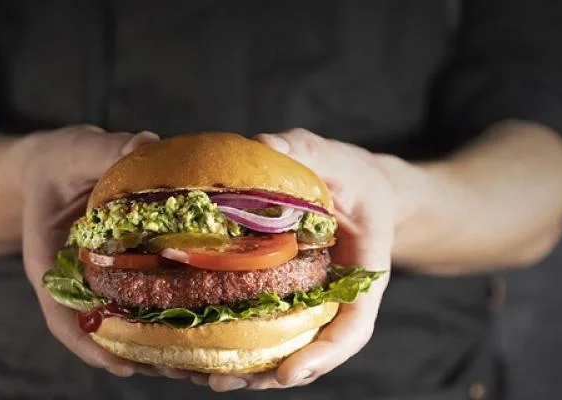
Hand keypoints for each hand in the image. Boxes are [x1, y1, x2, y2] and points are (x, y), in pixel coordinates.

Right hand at [18, 126, 188, 378]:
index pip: (63, 317)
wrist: (54, 168)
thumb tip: (146, 143)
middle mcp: (80, 283)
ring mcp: (106, 284)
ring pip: (131, 327)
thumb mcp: (74, 151)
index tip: (122, 365)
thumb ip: (104, 151)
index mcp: (53, 263)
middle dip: (143, 356)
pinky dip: (176, 319)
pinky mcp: (131, 276)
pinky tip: (211, 330)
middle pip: (106, 334)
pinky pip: (150, 304)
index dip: (90, 345)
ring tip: (205, 364)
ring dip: (165, 348)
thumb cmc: (58, 162)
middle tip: (183, 369)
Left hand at [194, 128, 392, 390]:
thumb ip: (306, 150)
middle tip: (225, 381)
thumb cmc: (354, 177)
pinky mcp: (287, 298)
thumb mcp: (336, 158)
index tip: (289, 373)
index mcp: (363, 273)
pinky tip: (199, 349)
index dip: (323, 355)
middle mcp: (337, 298)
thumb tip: (264, 143)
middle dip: (270, 374)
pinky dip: (237, 344)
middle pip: (311, 351)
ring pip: (285, 349)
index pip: (353, 326)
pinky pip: (267, 328)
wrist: (361, 191)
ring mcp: (312, 303)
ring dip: (248, 369)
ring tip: (206, 377)